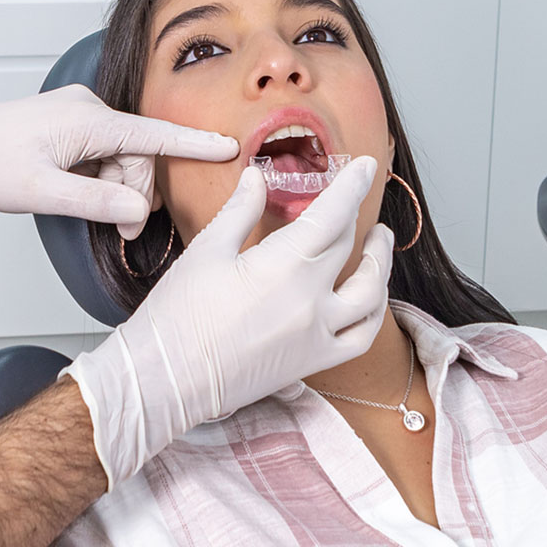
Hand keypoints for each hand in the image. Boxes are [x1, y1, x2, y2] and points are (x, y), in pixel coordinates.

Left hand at [0, 84, 237, 230]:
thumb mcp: (42, 194)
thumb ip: (96, 203)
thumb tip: (137, 212)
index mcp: (86, 120)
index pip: (152, 134)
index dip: (192, 143)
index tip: (228, 145)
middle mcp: (86, 109)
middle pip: (137, 154)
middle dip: (135, 194)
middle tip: (121, 233)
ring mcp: (76, 115)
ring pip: (121, 157)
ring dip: (118, 190)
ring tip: (101, 220)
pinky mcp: (68, 125)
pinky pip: (102, 154)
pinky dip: (102, 180)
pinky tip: (84, 197)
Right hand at [62, 157, 394, 489]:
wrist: (166, 380)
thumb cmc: (178, 316)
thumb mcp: (207, 250)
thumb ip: (240, 210)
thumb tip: (257, 178)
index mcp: (283, 266)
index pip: (332, 215)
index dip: (352, 186)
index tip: (366, 166)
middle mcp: (310, 301)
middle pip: (347, 248)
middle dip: (355, 216)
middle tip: (353, 198)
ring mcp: (316, 335)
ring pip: (371, 295)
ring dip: (379, 264)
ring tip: (379, 243)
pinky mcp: (312, 362)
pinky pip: (360, 337)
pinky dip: (373, 314)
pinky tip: (370, 297)